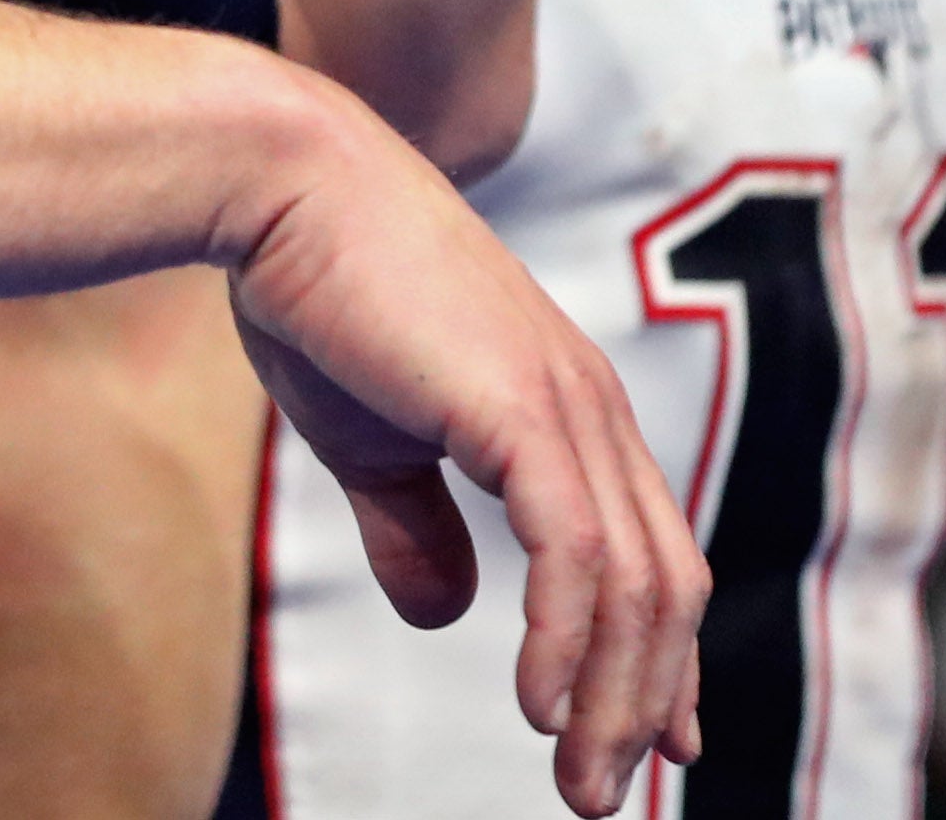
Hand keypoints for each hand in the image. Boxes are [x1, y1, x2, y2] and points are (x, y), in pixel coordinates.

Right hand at [221, 98, 704, 812]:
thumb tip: (448, 613)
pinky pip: (577, 553)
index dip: (663, 656)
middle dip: (646, 703)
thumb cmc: (316, 291)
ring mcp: (566, 402)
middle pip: (666, 584)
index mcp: (565, 405)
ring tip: (582, 782)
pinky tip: (538, 703)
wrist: (280, 187)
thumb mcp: (371, 438)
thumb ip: (416, 522)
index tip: (661, 742)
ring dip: (613, 698)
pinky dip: (570, 642)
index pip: (650, 551)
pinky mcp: (522, 407)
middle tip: (608, 794)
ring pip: (634, 586)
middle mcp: (590, 405)